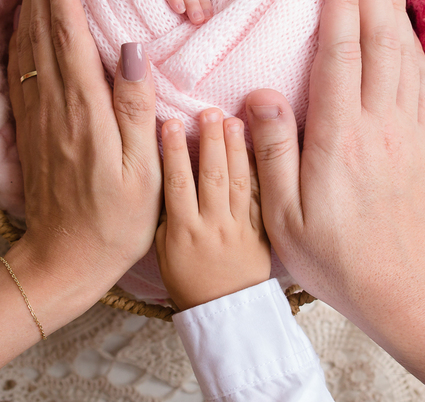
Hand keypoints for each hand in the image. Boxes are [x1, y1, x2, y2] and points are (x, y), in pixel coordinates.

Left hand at [8, 0, 162, 323]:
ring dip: (28, 4)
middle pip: (41, 31)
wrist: (64, 261)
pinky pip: (19, 71)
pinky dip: (21, 36)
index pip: (67, 36)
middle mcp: (52, 106)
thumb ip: (135, 106)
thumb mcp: (142, 169)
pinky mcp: (29, 129)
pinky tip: (25, 23)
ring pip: (26, 46)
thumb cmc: (116, 220)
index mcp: (83, 111)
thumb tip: (130, 49)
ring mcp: (35, 117)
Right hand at [155, 109, 270, 309]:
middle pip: (212, 176)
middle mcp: (212, 226)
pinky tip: (257, 147)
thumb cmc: (188, 281)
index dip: (175, 150)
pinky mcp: (260, 232)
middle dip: (210, 140)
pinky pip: (258, 198)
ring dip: (235, 148)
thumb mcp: (164, 251)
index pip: (178, 182)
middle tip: (209, 111)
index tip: (172, 122)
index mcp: (184, 231)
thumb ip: (166, 214)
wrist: (225, 313)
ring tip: (233, 120)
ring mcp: (239, 228)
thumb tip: (165, 174)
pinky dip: (257, 172)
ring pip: (237, 182)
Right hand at [246, 0, 424, 324]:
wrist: (402, 290)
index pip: (343, 56)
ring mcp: (409, 132)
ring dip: (396, 10)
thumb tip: (260, 94)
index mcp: (340, 139)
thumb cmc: (333, 257)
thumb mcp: (282, 215)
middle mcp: (380, 126)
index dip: (342, 4)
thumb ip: (271, 150)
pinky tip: (407, 30)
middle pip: (381, 42)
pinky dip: (415, 46)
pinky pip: (423, 83)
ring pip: (406, 56)